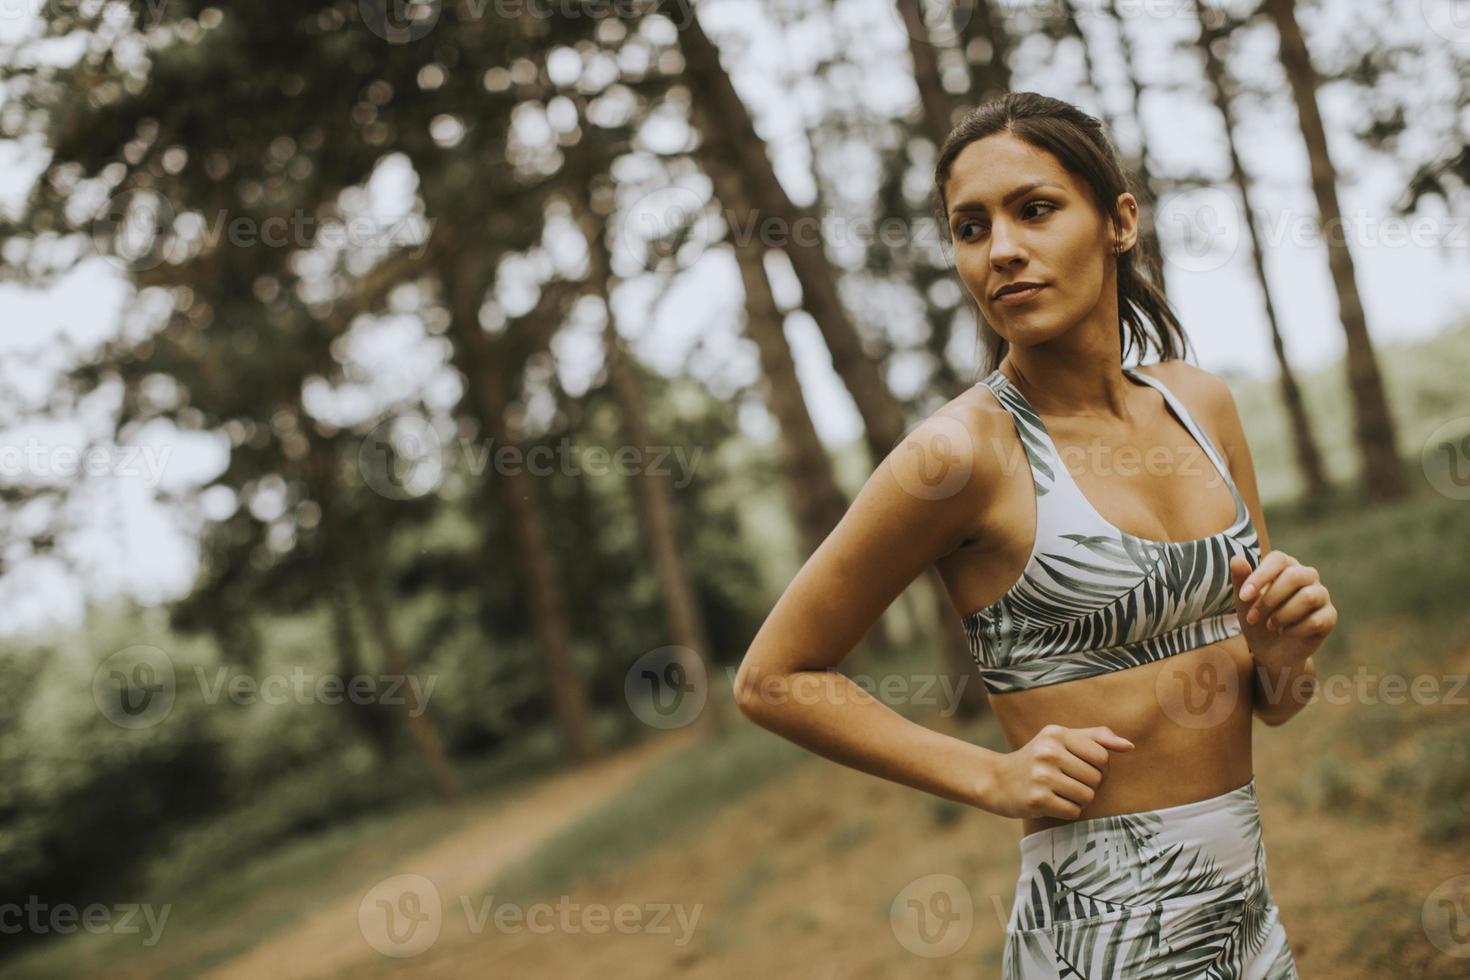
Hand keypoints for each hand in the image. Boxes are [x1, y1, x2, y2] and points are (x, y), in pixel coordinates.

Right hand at [980, 724, 1133, 819]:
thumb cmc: (1036, 759)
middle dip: (1087, 784)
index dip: (1098, 767)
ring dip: (1078, 800)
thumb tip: (1129, 746)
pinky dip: (1068, 811)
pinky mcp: (1037, 799)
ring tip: (1060, 792)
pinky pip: (1074, 811)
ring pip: (1087, 796)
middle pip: (1096, 778)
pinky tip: (1052, 802)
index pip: (1102, 756)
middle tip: (1067, 781)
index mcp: (1056, 733)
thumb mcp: (1060, 739)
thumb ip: (1095, 738)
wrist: (996, 780)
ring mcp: (1041, 776)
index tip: (1081, 768)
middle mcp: (1048, 752)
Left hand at [1229, 550, 1335, 671]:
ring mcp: (1321, 595)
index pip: (1278, 559)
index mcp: (1286, 566)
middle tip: (1253, 617)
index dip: (1260, 576)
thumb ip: (1241, 580)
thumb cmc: (1257, 618)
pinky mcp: (1329, 616)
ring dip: (1283, 615)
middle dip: (1270, 599)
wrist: (1270, 650)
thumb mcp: (1244, 602)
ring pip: (1308, 597)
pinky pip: (1317, 620)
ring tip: (1270, 626)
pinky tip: (1285, 632)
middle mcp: (1307, 576)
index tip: (1244, 596)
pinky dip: (1295, 629)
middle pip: (1295, 576)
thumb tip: (1236, 559)